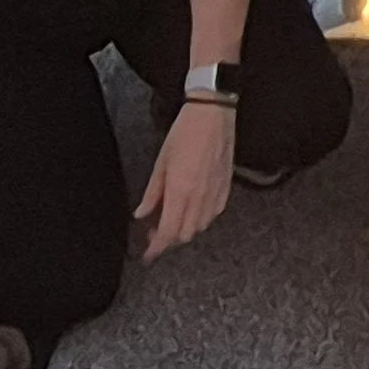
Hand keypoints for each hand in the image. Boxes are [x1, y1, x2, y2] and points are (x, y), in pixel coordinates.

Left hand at [136, 101, 235, 257]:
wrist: (213, 113)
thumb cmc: (186, 132)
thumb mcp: (161, 162)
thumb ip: (152, 193)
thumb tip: (142, 214)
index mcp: (181, 191)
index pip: (168, 232)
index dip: (156, 248)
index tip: (147, 255)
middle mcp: (200, 197)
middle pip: (185, 235)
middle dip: (168, 239)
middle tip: (154, 231)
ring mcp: (216, 193)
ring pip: (200, 227)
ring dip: (185, 229)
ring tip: (172, 219)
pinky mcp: (226, 187)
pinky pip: (214, 214)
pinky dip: (201, 219)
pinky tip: (192, 209)